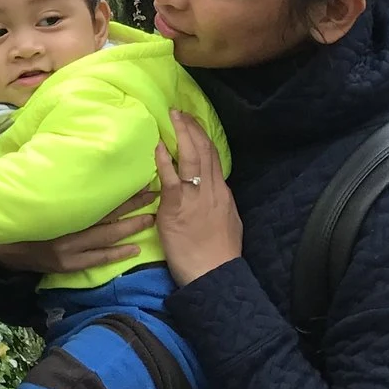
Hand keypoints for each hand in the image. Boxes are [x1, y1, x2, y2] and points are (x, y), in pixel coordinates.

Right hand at [0, 189, 155, 274]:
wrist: (2, 251)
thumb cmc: (18, 216)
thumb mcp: (32, 194)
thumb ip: (53, 183)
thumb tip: (68, 157)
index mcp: (60, 207)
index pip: (96, 196)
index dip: (118, 188)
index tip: (138, 178)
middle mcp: (66, 228)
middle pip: (106, 215)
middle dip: (132, 206)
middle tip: (154, 195)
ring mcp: (68, 250)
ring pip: (106, 237)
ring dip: (130, 228)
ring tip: (151, 219)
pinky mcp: (68, 265)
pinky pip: (97, 259)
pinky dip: (117, 254)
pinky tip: (134, 249)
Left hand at [155, 110, 241, 285]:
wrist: (215, 276)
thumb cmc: (218, 255)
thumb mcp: (228, 223)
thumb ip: (220, 205)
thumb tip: (215, 192)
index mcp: (223, 194)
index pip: (214, 157)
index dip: (204, 137)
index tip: (194, 123)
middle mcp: (212, 191)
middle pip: (205, 151)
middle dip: (193, 128)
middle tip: (180, 113)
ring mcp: (195, 198)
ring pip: (192, 158)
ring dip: (181, 135)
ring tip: (172, 118)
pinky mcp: (177, 209)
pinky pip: (172, 179)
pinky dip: (166, 161)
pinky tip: (160, 147)